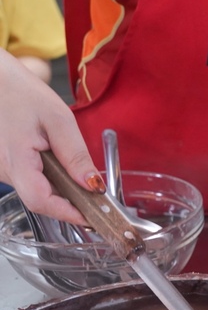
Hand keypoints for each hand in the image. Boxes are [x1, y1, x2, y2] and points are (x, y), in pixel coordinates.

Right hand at [0, 50, 95, 225]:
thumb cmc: (19, 91)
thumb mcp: (58, 119)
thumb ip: (76, 155)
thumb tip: (94, 185)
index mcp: (16, 159)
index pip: (41, 201)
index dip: (68, 214)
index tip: (93, 218)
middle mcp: (4, 169)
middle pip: (41, 199)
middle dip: (70, 202)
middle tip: (97, 199)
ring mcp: (2, 169)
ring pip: (36, 190)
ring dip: (60, 188)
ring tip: (76, 172)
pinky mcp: (5, 165)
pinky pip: (30, 179)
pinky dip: (49, 178)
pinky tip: (57, 162)